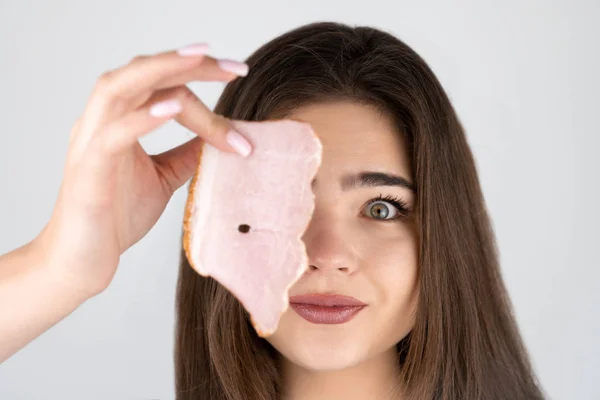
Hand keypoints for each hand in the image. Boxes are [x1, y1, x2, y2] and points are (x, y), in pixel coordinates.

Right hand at [33, 43, 251, 298]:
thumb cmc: (117, 216)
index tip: (238, 75)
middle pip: (140, 73)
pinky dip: (142, 118)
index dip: (198, 76)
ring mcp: (90, 143)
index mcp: (118, 119)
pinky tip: (172, 107)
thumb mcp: (164, 177)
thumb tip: (220, 136)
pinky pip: (112, 135)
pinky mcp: (88, 170)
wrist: (84, 260)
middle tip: (232, 65)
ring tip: (199, 62)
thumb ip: (186, 153)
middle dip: (185, 62)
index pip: (160, 84)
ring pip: (118, 89)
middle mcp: (100, 122)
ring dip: (159, 72)